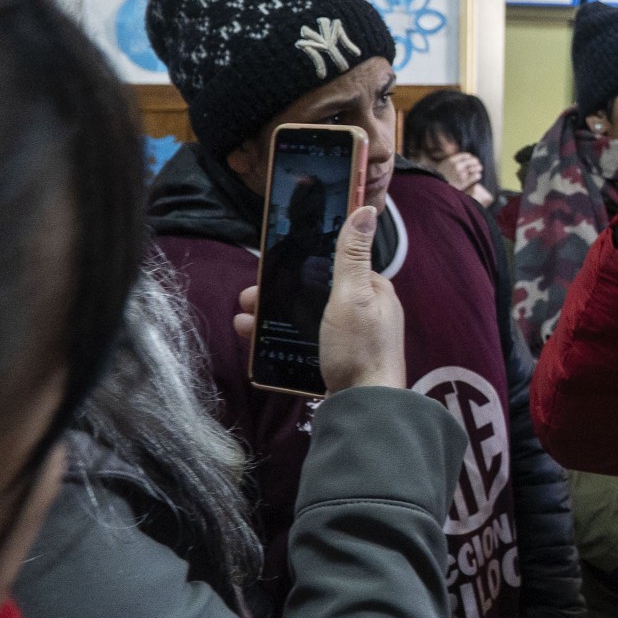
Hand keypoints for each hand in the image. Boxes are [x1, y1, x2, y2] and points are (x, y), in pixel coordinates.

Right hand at [238, 206, 406, 390]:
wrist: (364, 409)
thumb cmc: (359, 349)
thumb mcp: (352, 296)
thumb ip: (351, 256)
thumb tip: (365, 209)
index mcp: (373, 292)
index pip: (335, 265)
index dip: (303, 262)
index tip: (271, 265)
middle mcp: (365, 313)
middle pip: (314, 292)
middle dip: (279, 292)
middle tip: (248, 297)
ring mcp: (350, 338)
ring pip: (305, 318)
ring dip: (272, 315)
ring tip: (244, 318)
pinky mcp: (337, 362)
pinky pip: (304, 343)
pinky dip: (279, 339)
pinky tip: (255, 340)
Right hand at [435, 151, 483, 194]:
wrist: (436, 188)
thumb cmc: (440, 177)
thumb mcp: (444, 165)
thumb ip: (453, 161)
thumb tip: (465, 158)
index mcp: (452, 160)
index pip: (467, 156)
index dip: (471, 158)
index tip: (472, 160)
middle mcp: (456, 166)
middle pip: (472, 161)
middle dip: (476, 162)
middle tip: (478, 165)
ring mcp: (460, 174)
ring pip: (475, 167)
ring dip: (478, 168)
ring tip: (479, 169)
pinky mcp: (464, 182)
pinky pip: (475, 176)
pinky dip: (477, 175)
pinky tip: (477, 176)